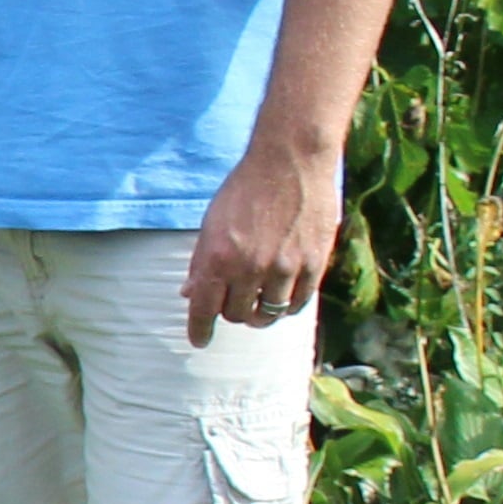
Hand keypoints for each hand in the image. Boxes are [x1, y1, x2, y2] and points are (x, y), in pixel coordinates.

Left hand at [184, 142, 337, 347]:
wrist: (289, 163)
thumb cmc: (245, 190)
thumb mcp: (211, 223)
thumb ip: (201, 261)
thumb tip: (189, 293)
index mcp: (217, 257)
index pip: (203, 309)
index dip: (199, 329)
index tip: (199, 340)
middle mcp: (249, 268)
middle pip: (236, 315)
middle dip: (231, 313)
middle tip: (233, 304)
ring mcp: (284, 268)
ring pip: (268, 314)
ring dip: (260, 314)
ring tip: (258, 306)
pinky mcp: (313, 264)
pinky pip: (298, 304)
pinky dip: (287, 307)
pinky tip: (283, 300)